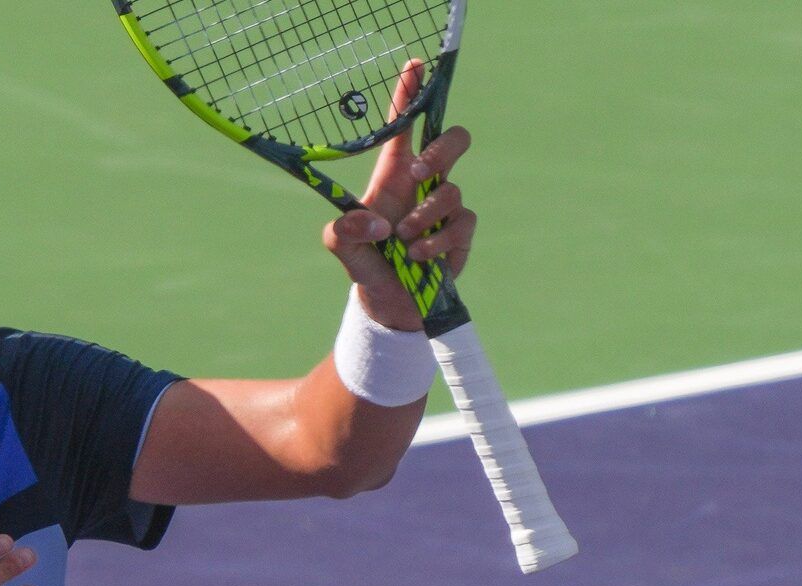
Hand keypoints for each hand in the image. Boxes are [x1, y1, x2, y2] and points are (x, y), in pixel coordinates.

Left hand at [322, 59, 477, 330]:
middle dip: (442, 150)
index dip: (409, 95)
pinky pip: (460, 222)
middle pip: (452, 140)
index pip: (404, 127)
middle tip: (419, 172)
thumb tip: (375, 224)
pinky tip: (416, 257)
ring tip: (403, 241)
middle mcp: (423, 183)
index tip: (414, 66)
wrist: (389, 302)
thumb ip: (343, 231)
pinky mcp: (460, 231)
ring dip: (424, 216)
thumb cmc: (365, 262)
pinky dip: (436, 241)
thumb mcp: (340, 246)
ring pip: (451, 189)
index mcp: (393, 174)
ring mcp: (445, 206)